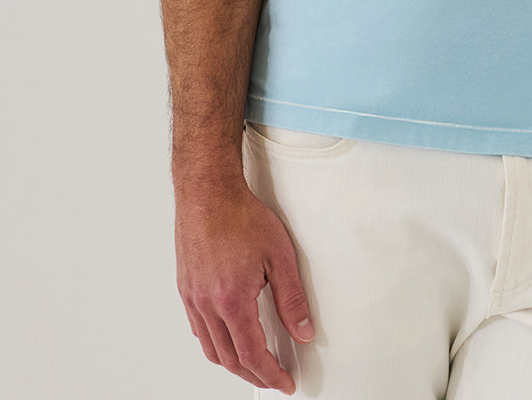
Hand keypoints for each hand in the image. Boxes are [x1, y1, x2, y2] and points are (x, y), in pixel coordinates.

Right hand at [174, 179, 313, 394]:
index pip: (252, 354)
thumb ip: (292, 298)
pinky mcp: (186, 288)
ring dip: (233, 363)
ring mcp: (192, 298)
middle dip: (254, 374)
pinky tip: (227, 337)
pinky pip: (198, 330)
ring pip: (210, 348)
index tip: (284, 383)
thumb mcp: (280, 255)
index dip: (270, 374)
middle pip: (229, 359)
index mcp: (232, 301)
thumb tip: (303, 331)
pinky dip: (215, 343)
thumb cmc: (240, 216)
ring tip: (254, 364)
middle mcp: (206, 305)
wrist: (208, 193)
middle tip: (273, 378)